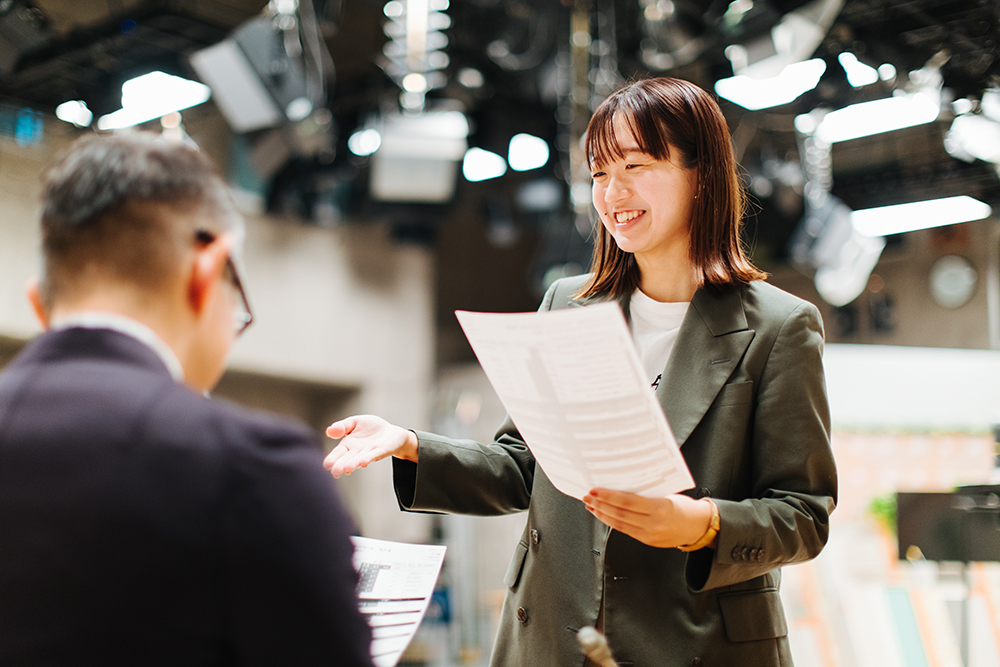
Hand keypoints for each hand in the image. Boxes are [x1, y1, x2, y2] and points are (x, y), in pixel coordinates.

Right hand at [324, 415, 417, 477]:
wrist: (391, 432)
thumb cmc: (372, 428)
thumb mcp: (355, 422)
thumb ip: (342, 426)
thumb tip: (329, 430)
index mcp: (348, 445)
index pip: (338, 453)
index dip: (332, 459)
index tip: (326, 465)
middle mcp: (357, 452)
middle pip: (347, 459)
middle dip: (340, 465)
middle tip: (334, 472)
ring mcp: (369, 452)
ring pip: (359, 459)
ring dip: (353, 464)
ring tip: (346, 469)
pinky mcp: (382, 450)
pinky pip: (374, 454)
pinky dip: (368, 458)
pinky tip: (363, 462)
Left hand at [582, 488, 714, 548]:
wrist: (699, 527)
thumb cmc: (685, 507)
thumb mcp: (667, 494)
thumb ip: (646, 492)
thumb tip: (621, 484)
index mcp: (661, 508)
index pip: (628, 502)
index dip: (609, 496)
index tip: (595, 490)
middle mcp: (654, 524)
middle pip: (620, 514)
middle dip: (601, 505)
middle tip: (588, 496)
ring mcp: (650, 535)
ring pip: (620, 524)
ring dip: (602, 514)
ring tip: (591, 505)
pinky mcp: (648, 541)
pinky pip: (625, 531)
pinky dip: (612, 522)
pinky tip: (604, 515)